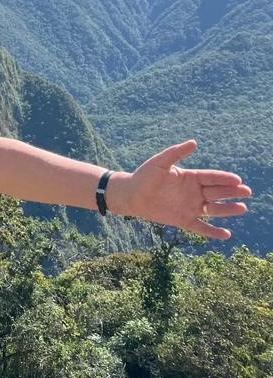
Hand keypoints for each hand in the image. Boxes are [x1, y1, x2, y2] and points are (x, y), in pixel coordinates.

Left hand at [112, 140, 250, 239]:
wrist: (131, 195)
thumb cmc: (144, 176)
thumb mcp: (159, 162)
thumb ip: (176, 152)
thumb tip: (194, 142)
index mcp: (190, 177)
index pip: (211, 177)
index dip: (224, 178)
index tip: (237, 179)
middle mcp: (194, 192)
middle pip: (217, 192)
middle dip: (232, 192)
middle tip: (246, 192)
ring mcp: (190, 207)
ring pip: (214, 209)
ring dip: (228, 210)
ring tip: (242, 208)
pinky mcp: (183, 220)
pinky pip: (201, 227)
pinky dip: (213, 232)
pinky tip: (226, 234)